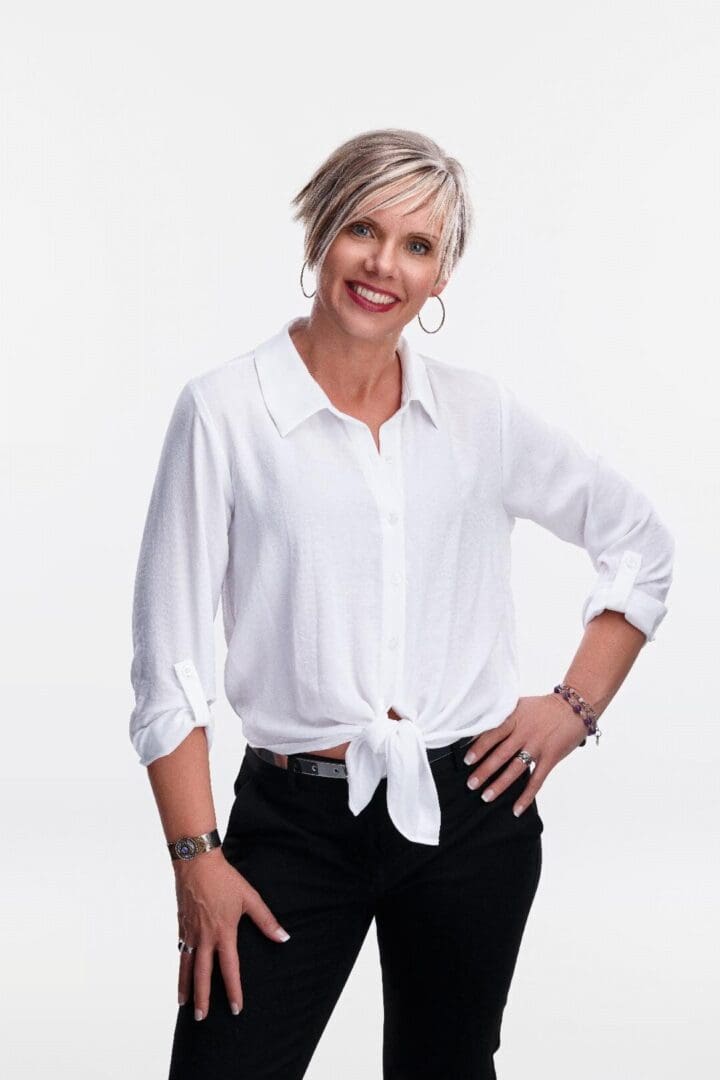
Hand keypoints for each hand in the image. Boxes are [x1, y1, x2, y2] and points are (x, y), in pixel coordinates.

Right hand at [174, 847, 290, 1019]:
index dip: (234, 990)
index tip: (237, 1008)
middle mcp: (205, 937)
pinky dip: (181, 964)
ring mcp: (190, 932)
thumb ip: (266, 920)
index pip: (229, 969)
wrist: (196, 862)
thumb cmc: (225, 879)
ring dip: (185, 987)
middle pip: (202, 975)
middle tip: (202, 1019)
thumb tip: (283, 937)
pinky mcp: (181, 924)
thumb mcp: (250, 898)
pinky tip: (182, 973)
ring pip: (186, 966)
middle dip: (203, 998)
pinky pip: (181, 950)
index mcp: (223, 933)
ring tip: (185, 1004)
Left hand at [463, 694, 588, 815]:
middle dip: (484, 771)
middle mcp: (524, 733)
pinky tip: (516, 809)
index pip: (492, 734)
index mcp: (514, 718)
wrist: (573, 707)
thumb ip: (503, 717)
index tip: (466, 760)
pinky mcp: (551, 757)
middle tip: (471, 784)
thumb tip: (480, 728)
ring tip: (486, 796)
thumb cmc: (543, 707)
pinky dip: (526, 796)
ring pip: (515, 770)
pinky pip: (536, 780)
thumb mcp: (519, 705)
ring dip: (500, 785)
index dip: (478, 748)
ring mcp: (538, 746)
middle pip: (501, 754)